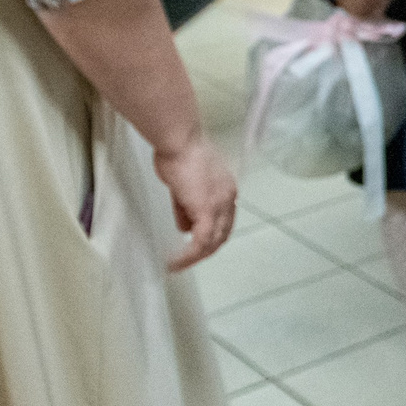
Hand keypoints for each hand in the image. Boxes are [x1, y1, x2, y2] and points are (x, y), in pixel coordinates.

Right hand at [154, 131, 236, 270]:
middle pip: (222, 235)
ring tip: (179, 264)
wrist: (179, 141)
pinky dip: (189, 254)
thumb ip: (186, 208)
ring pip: (213, 241)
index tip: (195, 245)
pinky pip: (201, 241)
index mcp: (226, 191)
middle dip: (205, 251)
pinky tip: (176, 261)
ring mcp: (220, 205)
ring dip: (196, 256)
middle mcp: (229, 199)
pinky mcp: (207, 210)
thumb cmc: (178, 154)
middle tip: (186, 260)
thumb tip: (185, 229)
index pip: (224, 221)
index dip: (211, 236)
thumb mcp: (184, 185)